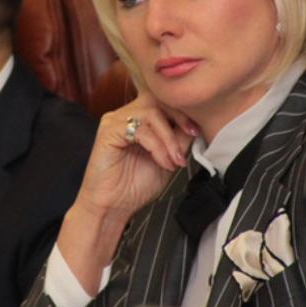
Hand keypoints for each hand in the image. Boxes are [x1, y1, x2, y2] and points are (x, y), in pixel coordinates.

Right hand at [57, 92, 197, 292]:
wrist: (113, 207)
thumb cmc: (135, 186)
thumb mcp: (168, 158)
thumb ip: (179, 140)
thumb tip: (197, 124)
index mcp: (139, 119)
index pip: (163, 101)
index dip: (183, 111)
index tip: (197, 129)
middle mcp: (126, 115)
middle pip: (158, 99)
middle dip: (179, 117)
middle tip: (190, 135)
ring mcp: (115, 120)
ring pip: (151, 113)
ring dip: (169, 138)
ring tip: (174, 160)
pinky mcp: (108, 131)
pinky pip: (140, 130)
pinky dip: (157, 146)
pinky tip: (162, 162)